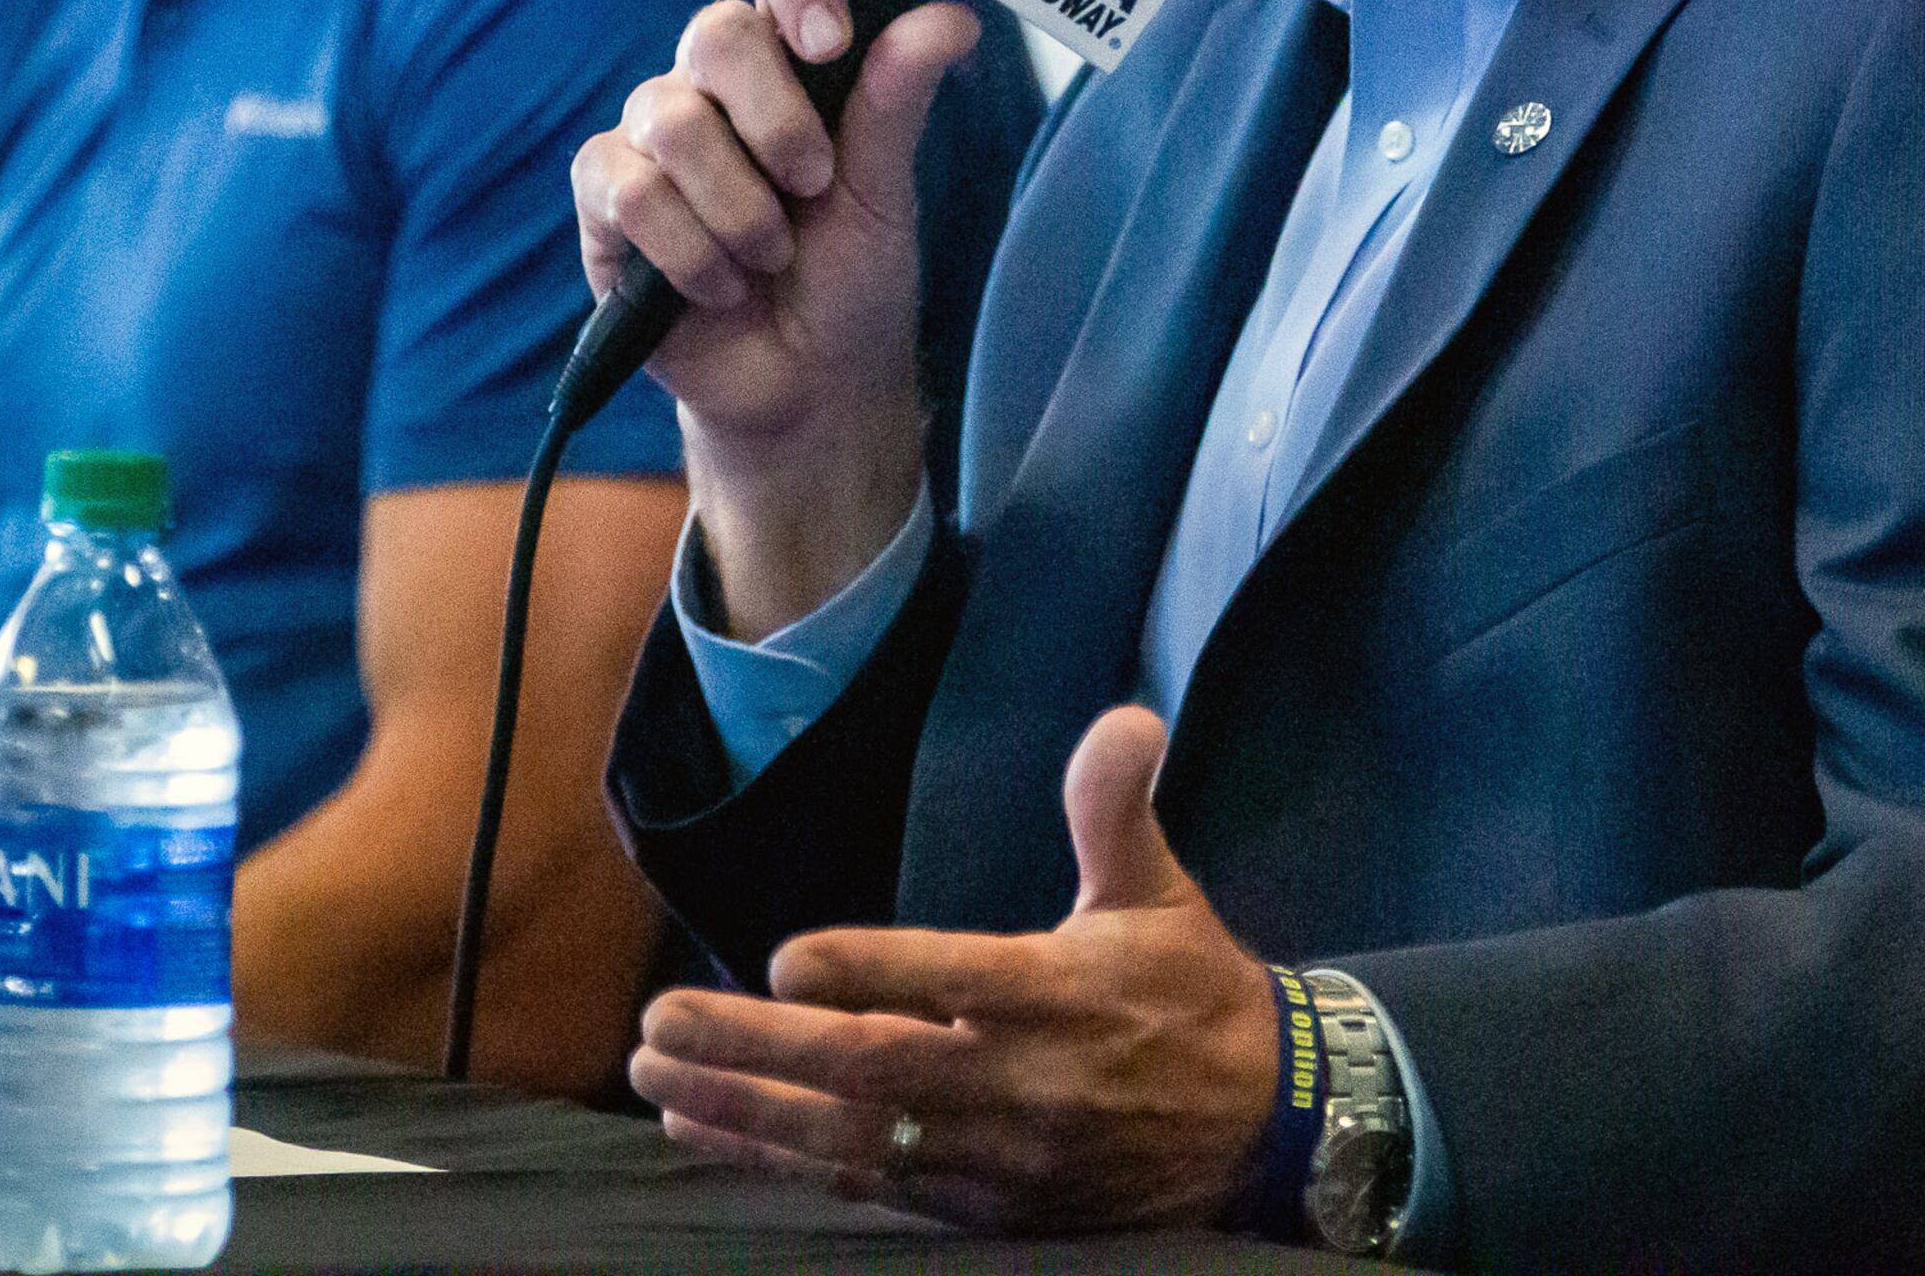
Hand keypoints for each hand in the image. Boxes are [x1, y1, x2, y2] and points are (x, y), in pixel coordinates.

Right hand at [572, 0, 976, 632]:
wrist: (807, 389)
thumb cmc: (852, 280)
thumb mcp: (887, 194)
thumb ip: (897, 101)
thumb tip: (948, 16)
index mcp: (792, 56)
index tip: (830, 40)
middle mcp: (714, 83)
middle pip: (713, 32)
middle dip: (777, 121)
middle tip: (814, 186)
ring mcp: (652, 139)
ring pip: (672, 120)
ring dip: (740, 208)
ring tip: (771, 258)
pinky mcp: (607, 204)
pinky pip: (627, 189)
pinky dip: (689, 249)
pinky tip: (718, 286)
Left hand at [629, 707, 1279, 1234]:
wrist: (1268, 1132)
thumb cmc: (1193, 997)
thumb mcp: (1162, 894)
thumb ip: (1116, 808)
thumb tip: (1126, 718)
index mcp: (1061, 995)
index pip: (953, 981)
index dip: (869, 972)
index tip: (782, 961)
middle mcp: (1021, 1082)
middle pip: (874, 1071)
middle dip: (757, 1051)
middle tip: (659, 1024)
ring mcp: (997, 1156)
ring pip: (854, 1142)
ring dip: (746, 1113)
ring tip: (656, 1081)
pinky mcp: (984, 1206)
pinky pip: (868, 1190)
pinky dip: (780, 1165)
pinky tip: (708, 1134)